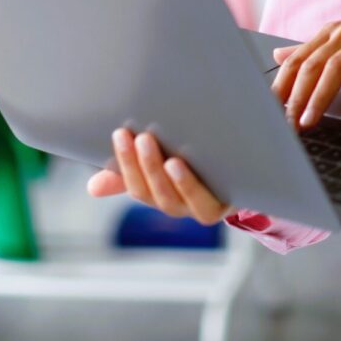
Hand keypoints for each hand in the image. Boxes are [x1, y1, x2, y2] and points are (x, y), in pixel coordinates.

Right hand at [86, 128, 235, 224]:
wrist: (247, 164)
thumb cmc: (195, 160)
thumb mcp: (162, 163)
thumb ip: (130, 173)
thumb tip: (92, 187)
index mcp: (160, 195)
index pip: (136, 186)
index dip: (125, 163)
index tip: (120, 133)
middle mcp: (180, 206)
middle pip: (155, 194)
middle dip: (144, 166)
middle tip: (140, 137)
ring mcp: (203, 207)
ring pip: (177, 200)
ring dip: (166, 177)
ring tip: (162, 152)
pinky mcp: (227, 204)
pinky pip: (206, 203)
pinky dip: (191, 186)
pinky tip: (181, 165)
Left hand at [271, 0, 340, 129]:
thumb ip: (312, 48)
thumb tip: (279, 56)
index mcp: (331, 33)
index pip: (298, 60)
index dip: (281, 85)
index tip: (269, 111)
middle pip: (313, 65)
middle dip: (296, 96)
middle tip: (286, 123)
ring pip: (339, 65)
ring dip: (321, 94)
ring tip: (310, 119)